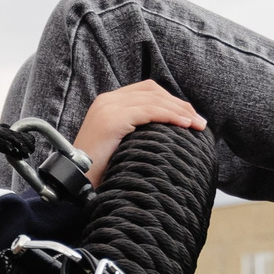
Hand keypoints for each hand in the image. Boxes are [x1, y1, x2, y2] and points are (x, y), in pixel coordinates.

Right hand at [71, 81, 207, 186]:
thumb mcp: (119, 145)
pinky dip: (170, 116)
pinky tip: (185, 125)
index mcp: (108, 103)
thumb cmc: (97, 171)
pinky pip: (149, 111)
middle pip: (152, 91)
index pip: (146, 91)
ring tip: (198, 125)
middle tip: (199, 121)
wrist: (74, 182)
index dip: (171, 100)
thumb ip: (136, 133)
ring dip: (180, 110)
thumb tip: (165, 135)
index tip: (189, 116)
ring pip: (154, 99)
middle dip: (179, 104)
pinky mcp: (112, 119)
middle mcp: (107, 100)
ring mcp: (109, 107)